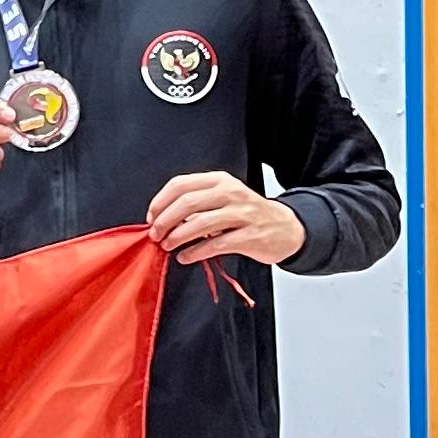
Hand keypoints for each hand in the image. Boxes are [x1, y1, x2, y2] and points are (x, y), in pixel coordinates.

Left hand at [146, 171, 305, 269]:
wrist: (286, 228)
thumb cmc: (248, 214)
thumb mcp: (224, 199)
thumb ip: (197, 204)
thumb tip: (162, 218)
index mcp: (220, 180)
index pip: (181, 184)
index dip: (160, 201)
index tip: (151, 218)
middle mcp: (231, 193)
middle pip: (187, 202)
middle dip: (165, 220)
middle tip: (156, 235)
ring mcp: (242, 214)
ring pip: (200, 223)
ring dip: (178, 237)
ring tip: (168, 246)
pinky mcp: (249, 236)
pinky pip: (215, 244)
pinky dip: (194, 252)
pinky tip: (185, 257)